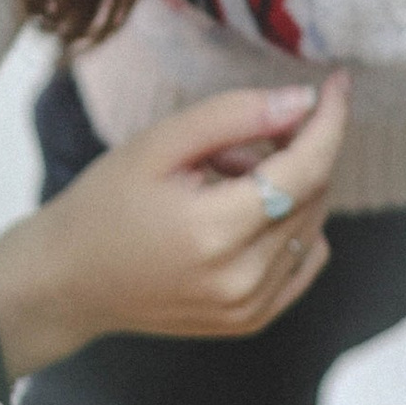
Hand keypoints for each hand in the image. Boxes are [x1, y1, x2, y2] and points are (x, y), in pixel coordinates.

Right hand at [0, 76, 351, 371]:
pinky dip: (289, 225)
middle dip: (291, 151)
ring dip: (287, 188)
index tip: (336, 84)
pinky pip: (303, 259)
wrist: (69, 282)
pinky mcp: (251, 320)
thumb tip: (302, 101)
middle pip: (312, 195)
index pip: (305, 169)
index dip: (328, 121)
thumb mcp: (158, 144)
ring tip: (223, 180)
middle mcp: (241, 280)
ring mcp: (250, 308)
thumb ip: (232, 116)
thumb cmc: (104, 206)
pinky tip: (241, 214)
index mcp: (214, 233)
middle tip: (234, 142)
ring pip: (311, 225)